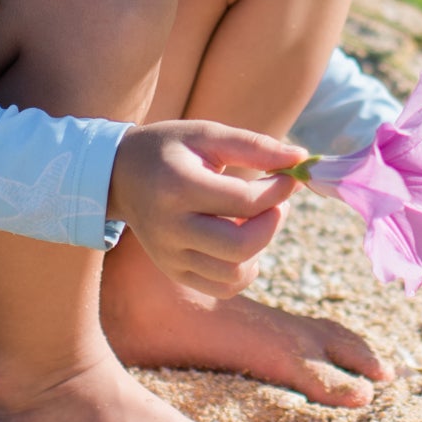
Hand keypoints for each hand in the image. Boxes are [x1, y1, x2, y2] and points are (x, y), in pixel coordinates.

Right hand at [108, 120, 302, 297]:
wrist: (119, 174)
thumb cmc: (171, 148)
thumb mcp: (208, 134)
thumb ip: (255, 145)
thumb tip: (302, 160)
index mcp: (178, 186)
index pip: (244, 201)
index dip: (278, 190)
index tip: (290, 176)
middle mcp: (170, 227)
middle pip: (241, 245)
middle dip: (272, 223)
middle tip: (277, 202)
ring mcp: (169, 255)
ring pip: (235, 273)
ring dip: (260, 248)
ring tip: (256, 220)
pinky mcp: (173, 270)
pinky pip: (223, 287)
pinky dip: (244, 270)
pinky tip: (243, 242)